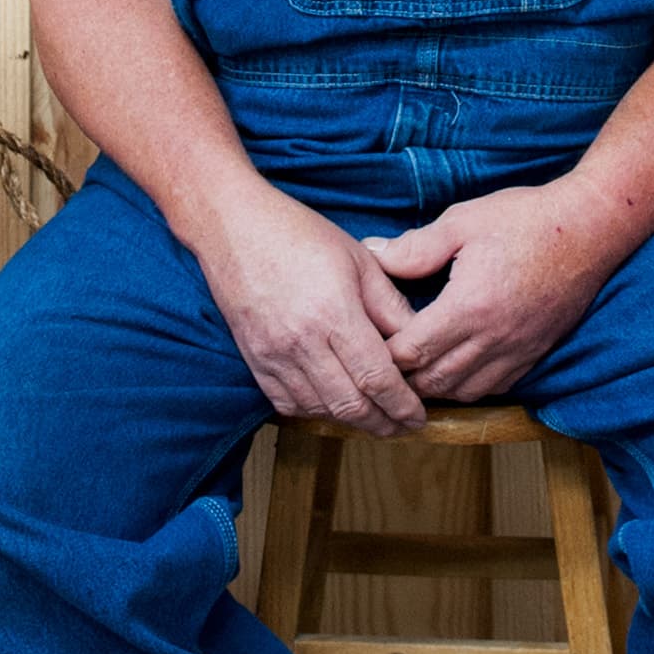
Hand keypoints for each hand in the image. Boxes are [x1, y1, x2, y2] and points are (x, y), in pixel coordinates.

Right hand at [194, 184, 426, 434]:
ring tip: (376, 418)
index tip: (418, 415)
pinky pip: (287, 404)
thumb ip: (391, 306)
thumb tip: (419, 343)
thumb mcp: (360, 260)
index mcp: (334, 313)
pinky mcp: (254, 359)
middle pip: (350, 405)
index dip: (402, 405)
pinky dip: (315, 411)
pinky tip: (334, 404)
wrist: (234, 227)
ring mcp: (273, 354)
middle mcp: (301, 341)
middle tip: (403, 425)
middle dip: (383, 423)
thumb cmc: (300, 235)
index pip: (377, 378)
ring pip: (320, 410)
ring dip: (352, 420)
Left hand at [361, 177, 629, 402]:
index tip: (369, 341)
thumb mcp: (462, 222)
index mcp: (468, 306)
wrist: (591, 228)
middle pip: (434, 381)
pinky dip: (469, 387)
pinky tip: (456, 371)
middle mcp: (493, 338)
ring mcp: (518, 350)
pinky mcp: (536, 353)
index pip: (411, 352)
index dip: (384, 353)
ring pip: (464, 391)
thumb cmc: (526, 218)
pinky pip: (496, 388)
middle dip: (403, 378)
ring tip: (414, 372)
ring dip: (435, 387)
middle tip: (381, 364)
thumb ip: (415, 246)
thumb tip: (372, 254)